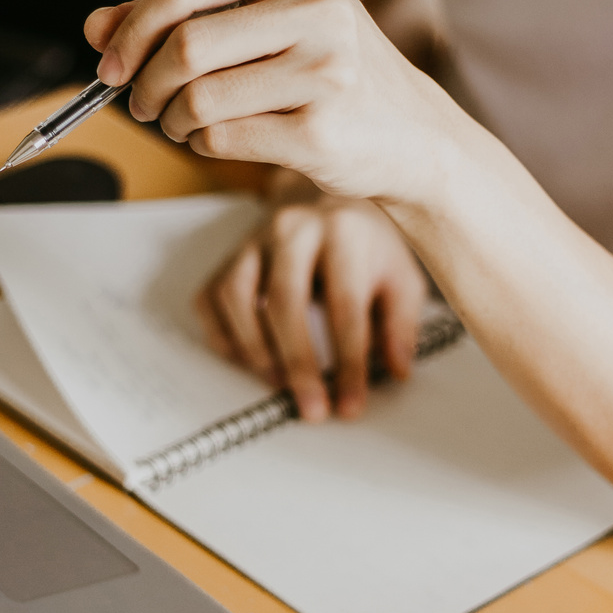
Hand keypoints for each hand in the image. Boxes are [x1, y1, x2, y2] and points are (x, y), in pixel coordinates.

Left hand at [84, 0, 468, 207]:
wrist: (410, 133)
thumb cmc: (329, 72)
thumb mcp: (262, 24)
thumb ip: (181, 17)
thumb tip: (98, 27)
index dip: (131, 27)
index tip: (110, 61)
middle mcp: (317, 6)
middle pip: (184, 44)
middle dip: (143, 82)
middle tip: (140, 102)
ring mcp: (324, 69)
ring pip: (198, 98)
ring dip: (171, 120)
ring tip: (180, 123)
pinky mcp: (320, 129)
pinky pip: (222, 138)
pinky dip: (202, 144)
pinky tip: (215, 139)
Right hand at [194, 194, 427, 421]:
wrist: (328, 202)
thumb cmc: (367, 246)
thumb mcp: (401, 278)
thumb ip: (400, 324)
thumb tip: (397, 369)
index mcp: (343, 231)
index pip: (345, 306)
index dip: (349, 363)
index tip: (351, 405)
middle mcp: (292, 229)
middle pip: (285, 302)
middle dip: (299, 364)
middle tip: (312, 409)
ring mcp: (252, 241)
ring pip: (237, 298)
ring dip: (256, 350)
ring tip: (280, 385)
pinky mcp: (227, 257)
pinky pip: (211, 300)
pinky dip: (224, 336)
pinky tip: (249, 361)